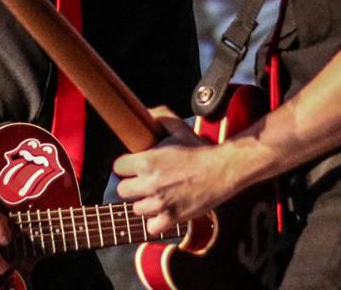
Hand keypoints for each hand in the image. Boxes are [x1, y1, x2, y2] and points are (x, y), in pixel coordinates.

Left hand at [113, 106, 236, 236]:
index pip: (118, 167)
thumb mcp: (179, 128)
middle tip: (145, 181)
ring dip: (145, 203)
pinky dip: (157, 222)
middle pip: (122, 190)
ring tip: (158, 195)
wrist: (222, 170)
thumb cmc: (200, 150)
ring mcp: (160, 203)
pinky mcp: (172, 218)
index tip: (134, 166)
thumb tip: (146, 114)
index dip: (126, 166)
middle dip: (132, 185)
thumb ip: (160, 117)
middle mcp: (150, 183)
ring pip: (136, 209)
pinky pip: (151, 227)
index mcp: (148, 161)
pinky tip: (164, 211)